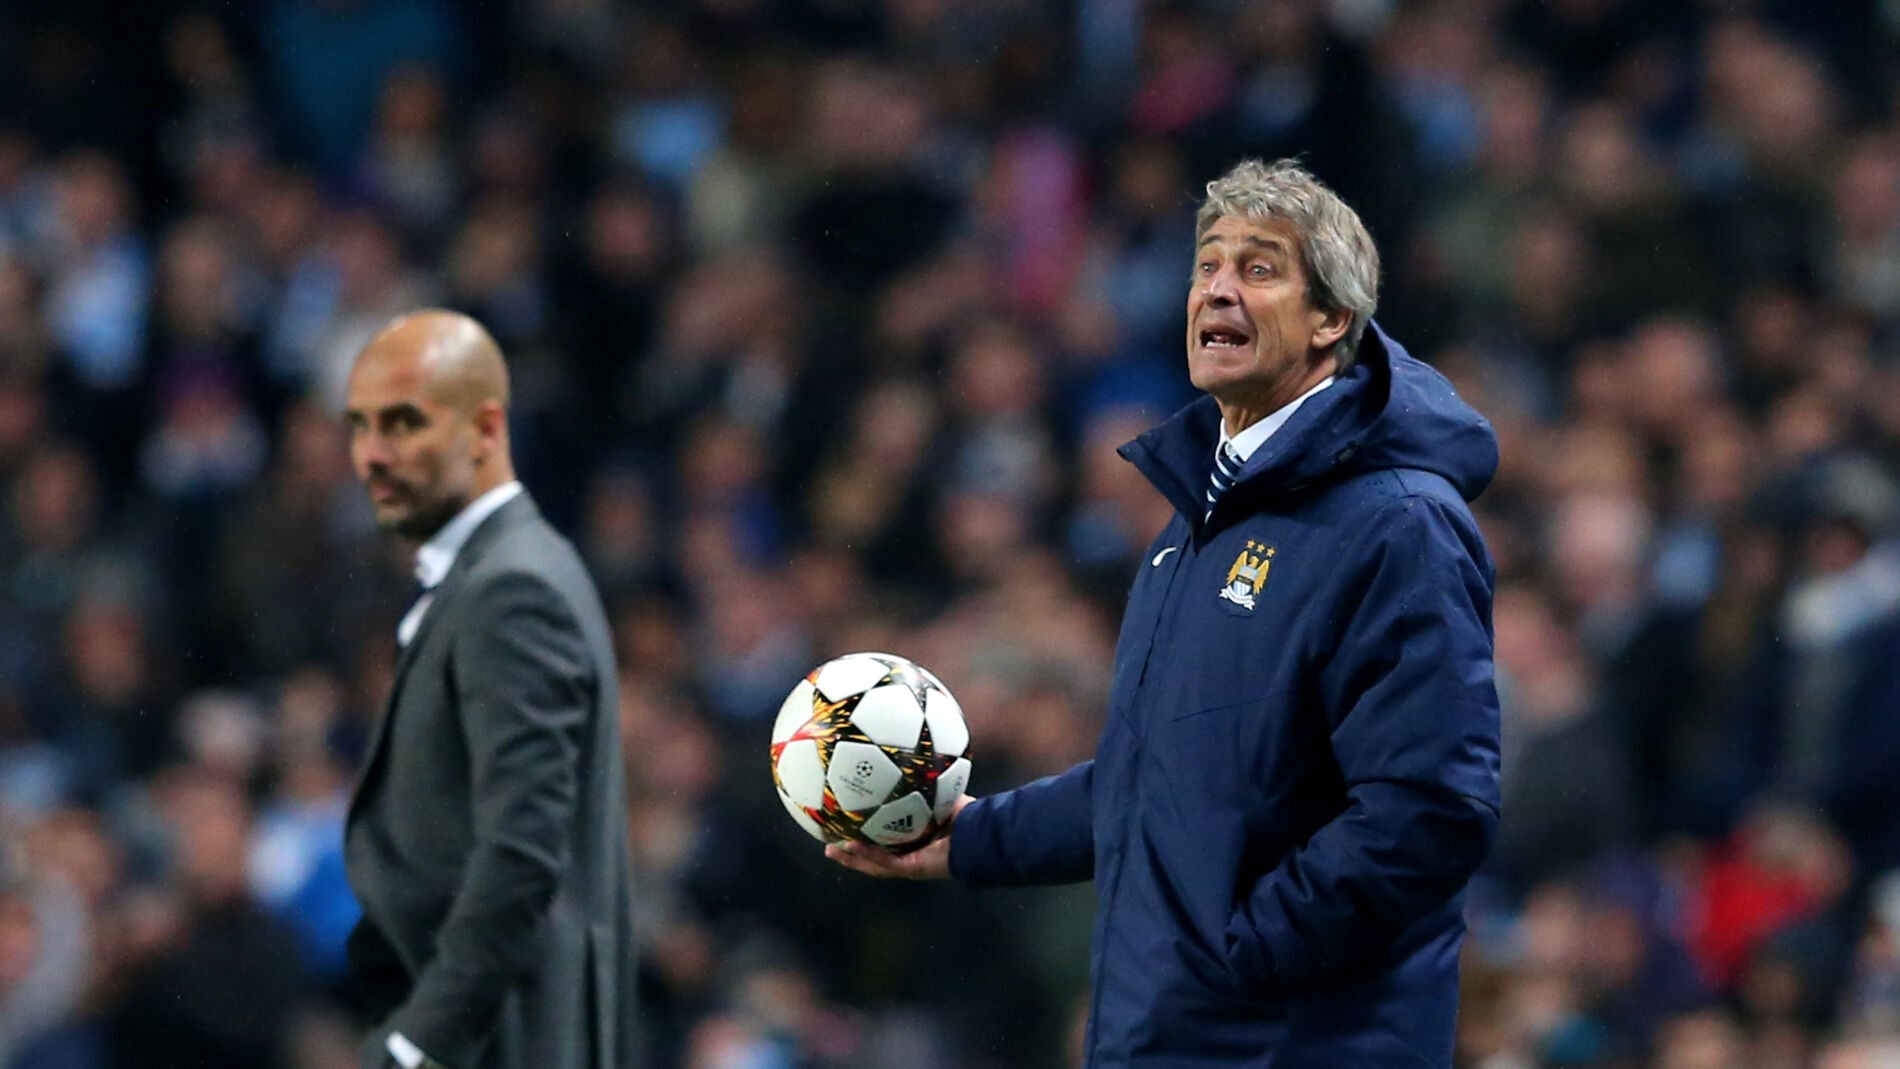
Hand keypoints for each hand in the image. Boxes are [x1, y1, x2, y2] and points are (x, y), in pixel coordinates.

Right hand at [825, 794, 972, 879]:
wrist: (981, 832)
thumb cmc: (968, 814)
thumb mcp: (940, 793)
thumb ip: (924, 781)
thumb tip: (911, 757)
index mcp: (917, 838)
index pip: (887, 838)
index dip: (868, 835)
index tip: (848, 824)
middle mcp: (912, 853)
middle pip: (875, 856)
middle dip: (852, 851)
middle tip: (830, 843)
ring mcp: (911, 863)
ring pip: (874, 864)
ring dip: (852, 858)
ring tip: (830, 850)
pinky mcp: (913, 868)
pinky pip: (885, 863)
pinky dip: (867, 855)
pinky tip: (849, 845)